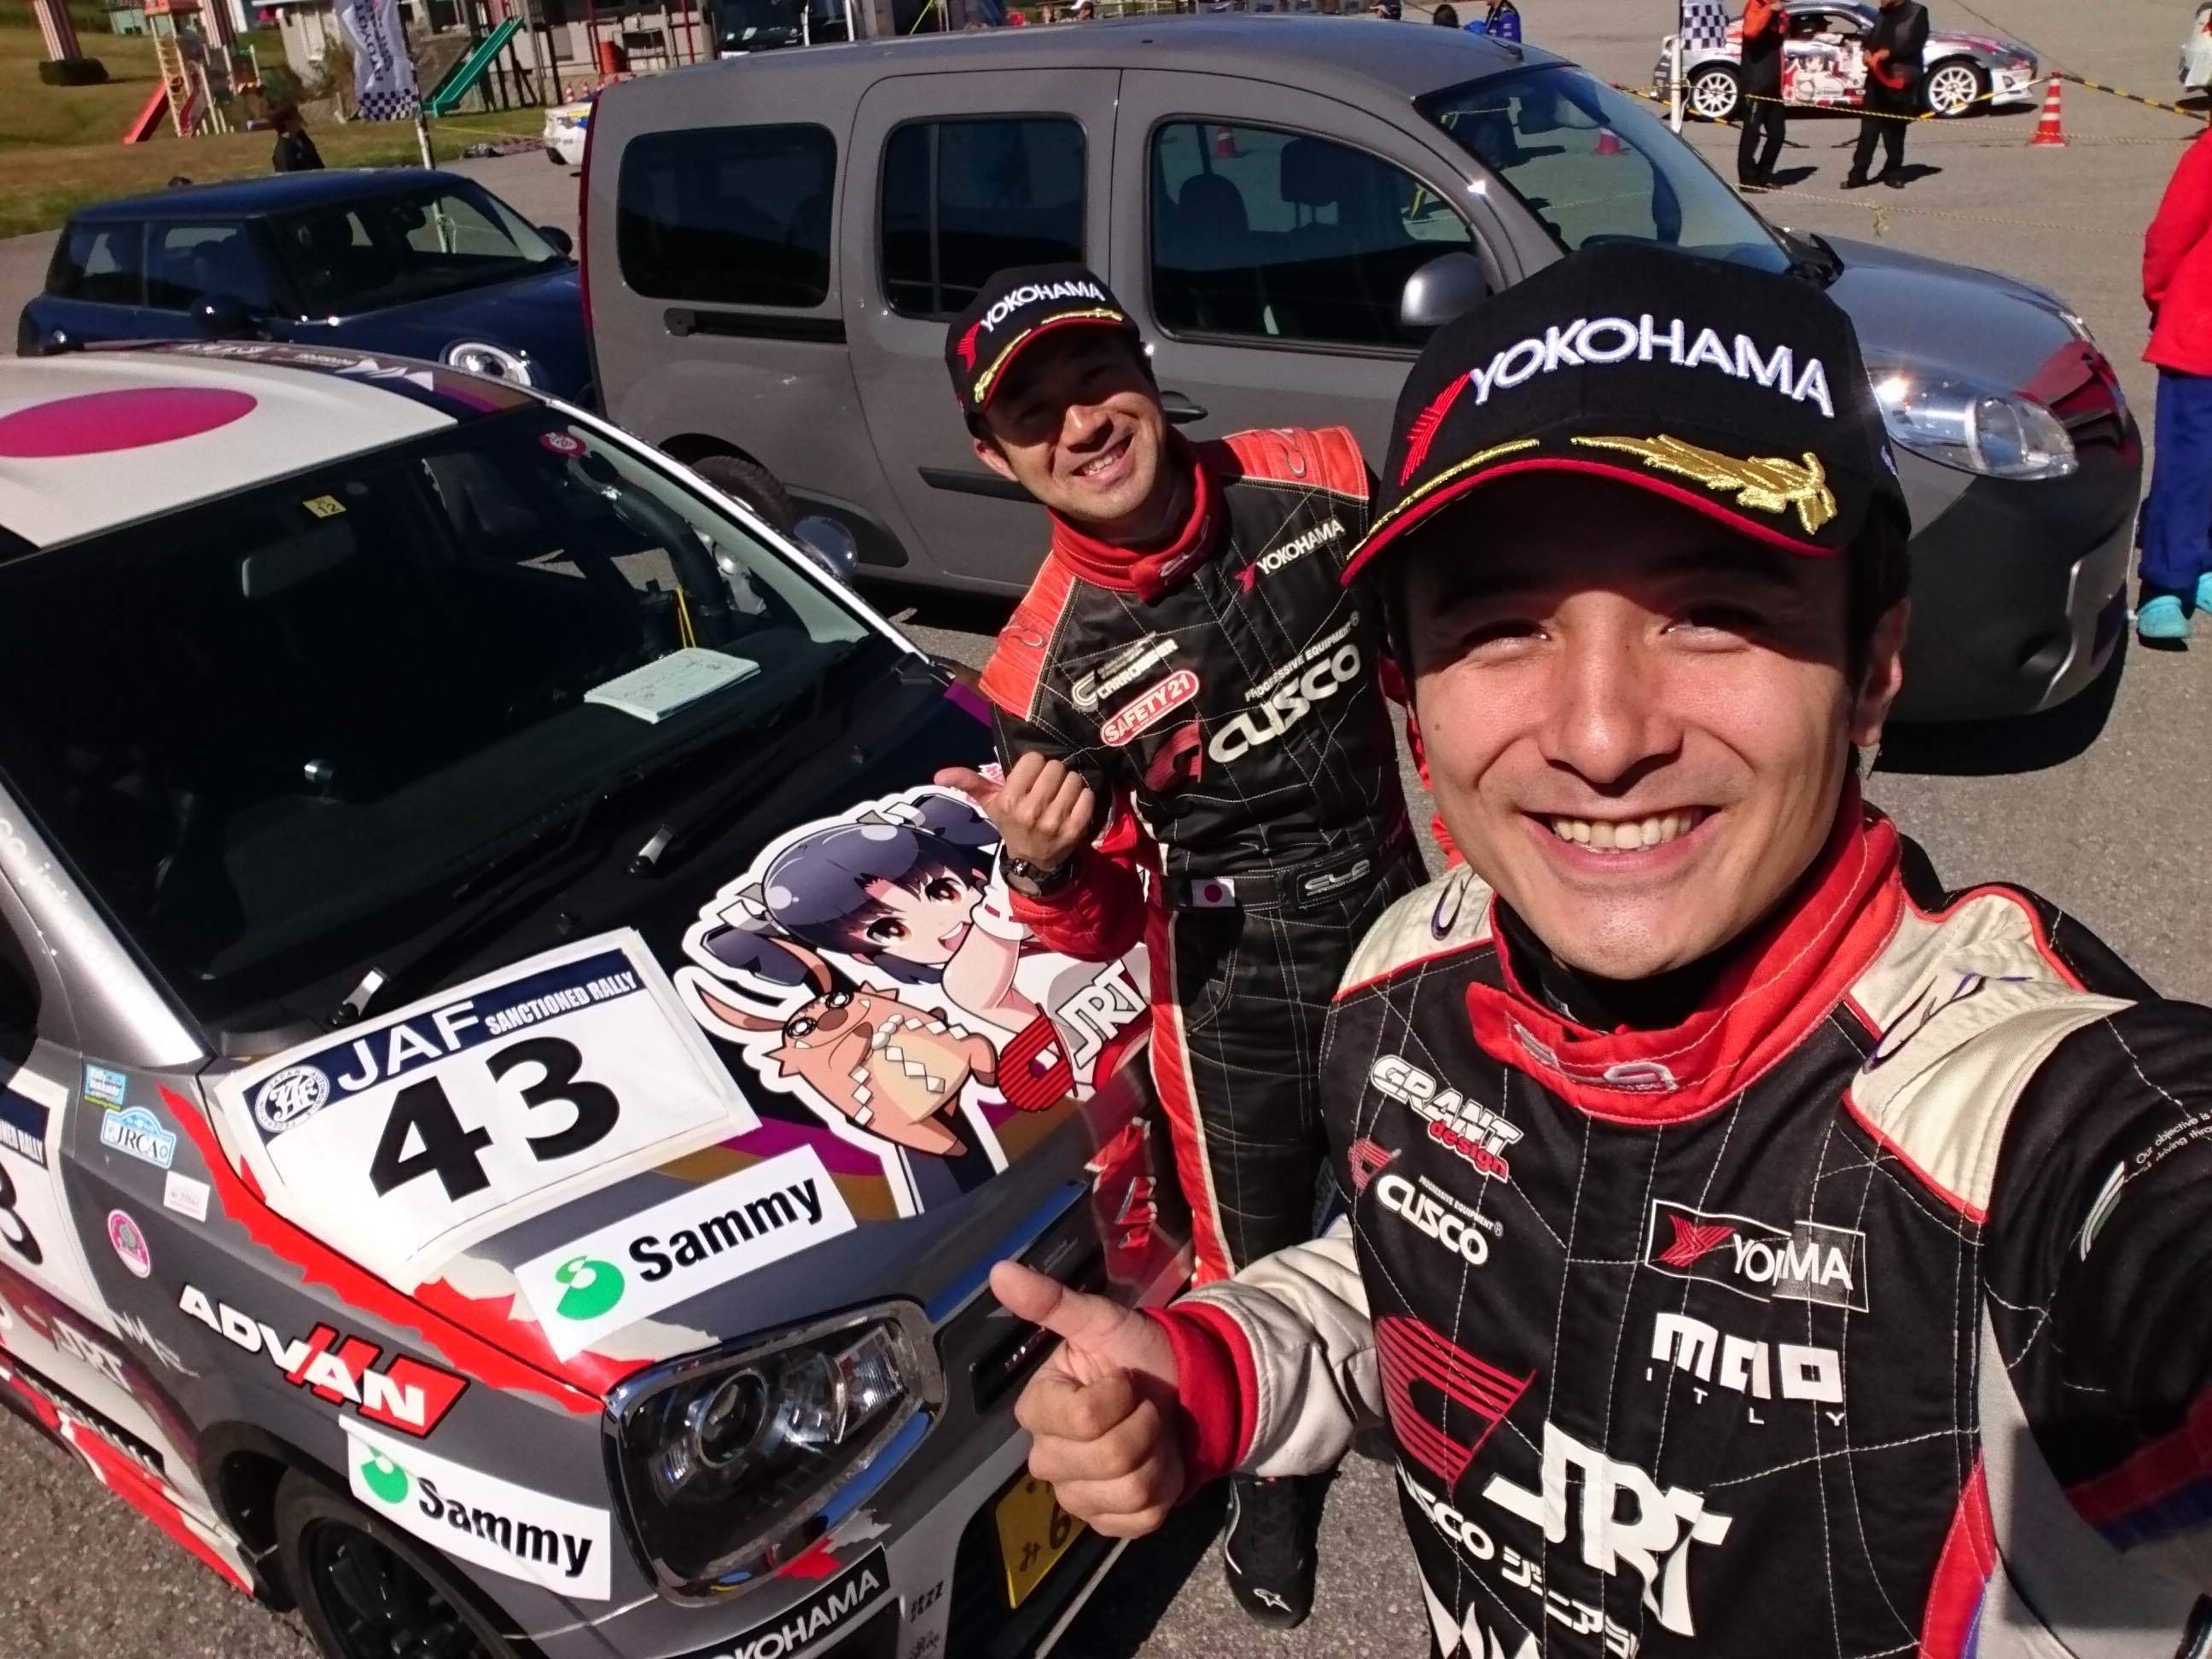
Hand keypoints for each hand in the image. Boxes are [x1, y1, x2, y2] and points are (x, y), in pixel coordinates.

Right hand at [935, 754, 1094, 869]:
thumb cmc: (1011, 824)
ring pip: (1073, 779)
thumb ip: (967, 783)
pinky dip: (1083, 797)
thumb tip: (938, 775)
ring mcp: (1054, 822)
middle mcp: (1030, 811)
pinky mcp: (1075, 830)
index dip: (1033, 766)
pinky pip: (1087, 796)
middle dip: (1052, 774)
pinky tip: (1072, 806)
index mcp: (1008, 800)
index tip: (1030, 778)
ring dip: (1069, 784)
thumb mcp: (988, 804)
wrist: (1032, 862)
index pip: (1033, 759)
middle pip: (1055, 767)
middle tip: (1046, 788)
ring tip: (1059, 796)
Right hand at [991, 1259, 1184, 1537]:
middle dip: (1144, 1424)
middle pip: (1109, 1459)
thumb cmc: (1134, 1353)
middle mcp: (1047, 1457)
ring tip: (1153, 1433)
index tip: (1125, 1378)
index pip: (1083, 1420)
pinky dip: (1164, 1488)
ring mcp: (1076, 1495)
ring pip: (1129, 1491)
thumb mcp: (1100, 1321)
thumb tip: (998, 1270)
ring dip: (1158, 1455)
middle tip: (1143, 1405)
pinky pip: (1142, 1519)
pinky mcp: (1107, 1522)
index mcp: (1037, 1410)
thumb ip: (1051, 1301)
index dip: (1120, 1396)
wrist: (1181, 1390)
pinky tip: (1158, 1464)